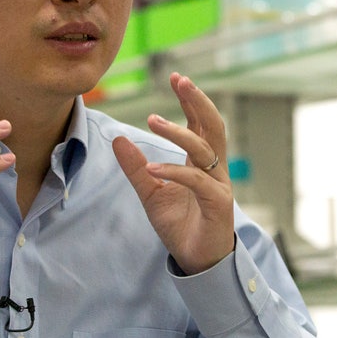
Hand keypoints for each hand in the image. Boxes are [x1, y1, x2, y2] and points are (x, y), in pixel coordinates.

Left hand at [113, 73, 233, 274]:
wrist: (197, 260)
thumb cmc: (180, 224)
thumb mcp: (151, 193)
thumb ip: (136, 168)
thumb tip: (118, 140)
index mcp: (202, 162)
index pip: (201, 123)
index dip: (191, 100)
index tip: (176, 78)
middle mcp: (215, 168)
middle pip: (212, 126)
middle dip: (198, 101)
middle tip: (180, 80)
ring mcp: (219, 185)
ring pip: (204, 149)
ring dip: (179, 132)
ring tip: (152, 120)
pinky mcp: (218, 204)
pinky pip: (197, 181)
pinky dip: (174, 172)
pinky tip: (153, 167)